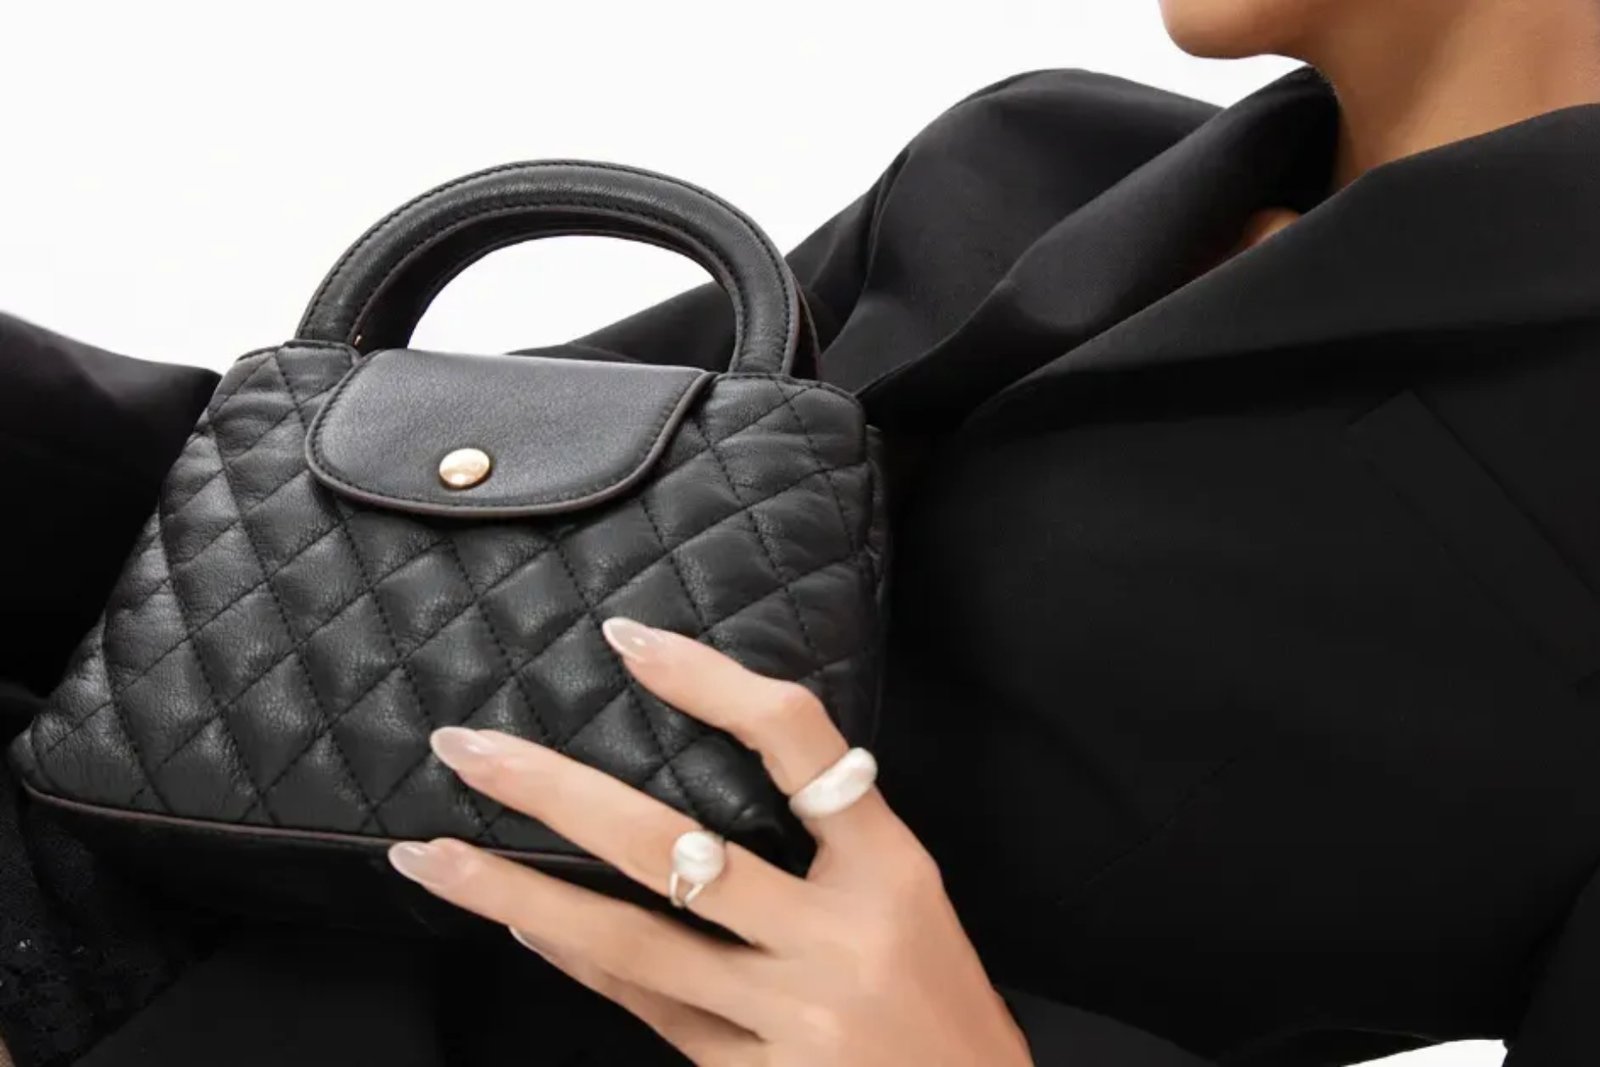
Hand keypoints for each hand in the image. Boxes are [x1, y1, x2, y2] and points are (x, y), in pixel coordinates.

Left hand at [386, 617, 1033, 1066]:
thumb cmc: (940, 999)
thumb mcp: (911, 898)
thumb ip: (832, 838)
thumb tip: (699, 773)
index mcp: (890, 870)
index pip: (796, 743)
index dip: (710, 681)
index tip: (627, 639)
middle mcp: (836, 938)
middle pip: (676, 844)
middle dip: (557, 792)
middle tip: (468, 749)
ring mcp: (789, 1017)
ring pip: (632, 941)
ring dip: (520, 895)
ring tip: (433, 859)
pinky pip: (648, 1008)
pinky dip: (581, 962)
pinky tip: (525, 928)